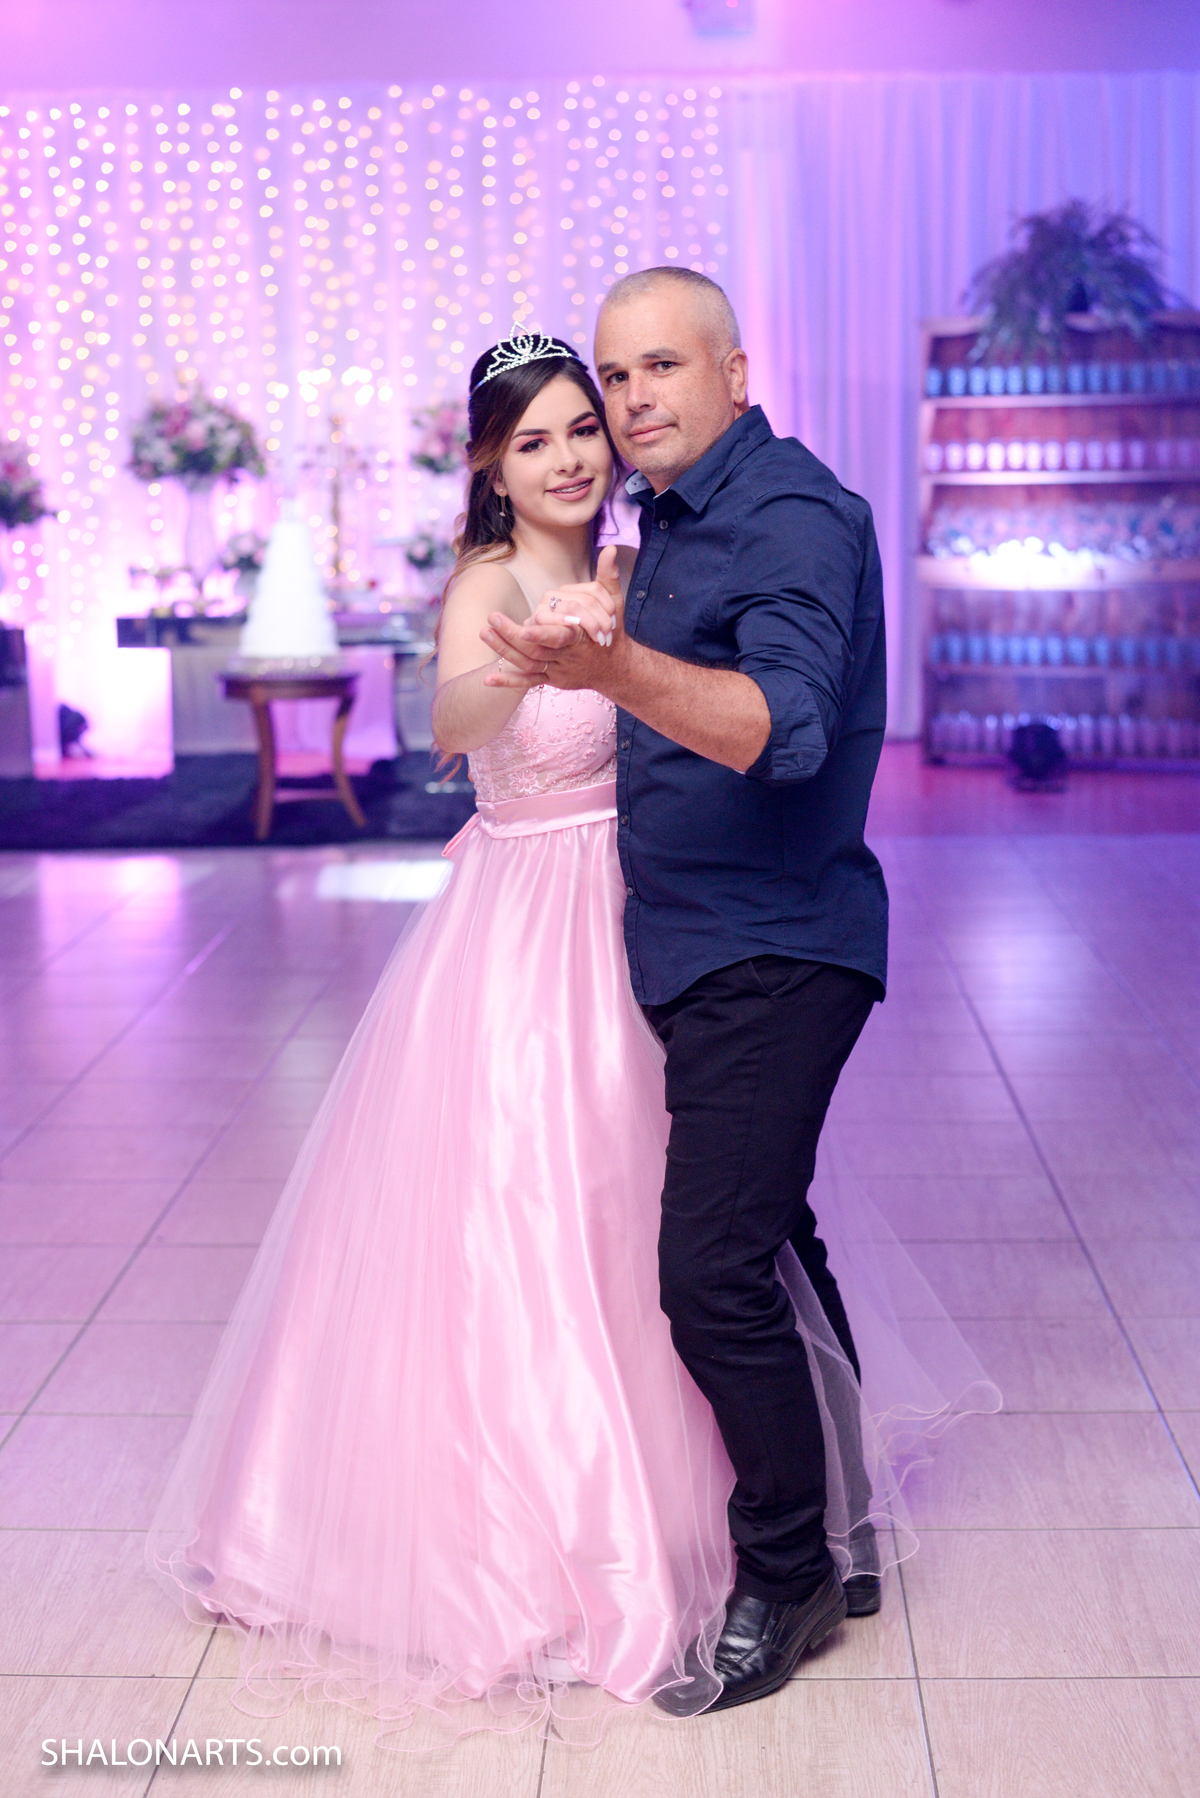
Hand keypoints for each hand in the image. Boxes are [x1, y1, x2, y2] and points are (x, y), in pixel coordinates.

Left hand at [482, 547, 625, 692]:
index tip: (526, 624)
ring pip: (529, 663)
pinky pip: (528, 682)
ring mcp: (558, 669)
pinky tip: (488, 680)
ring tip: (485, 633)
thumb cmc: (613, 631)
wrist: (615, 667)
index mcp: (580, 637)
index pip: (560, 636)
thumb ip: (609, 576)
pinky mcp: (551, 679)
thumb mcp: (615, 603)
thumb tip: (609, 548)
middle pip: (537, 650)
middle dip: (513, 636)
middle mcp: (567, 655)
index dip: (543, 633)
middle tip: (492, 619)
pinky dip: (509, 682)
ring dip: (506, 651)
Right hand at [533, 549, 619, 645]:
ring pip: (570, 610)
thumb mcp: (610, 604)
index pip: (593, 590)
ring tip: (598, 640)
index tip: (614, 624)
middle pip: (582, 602)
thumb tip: (610, 547)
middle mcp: (554, 596)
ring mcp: (543, 609)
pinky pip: (546, 623)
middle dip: (599, 620)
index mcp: (571, 591)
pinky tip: (574, 633)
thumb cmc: (596, 632)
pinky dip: (561, 627)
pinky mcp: (535, 624)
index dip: (607, 607)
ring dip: (588, 626)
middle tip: (607, 637)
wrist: (587, 660)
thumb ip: (608, 576)